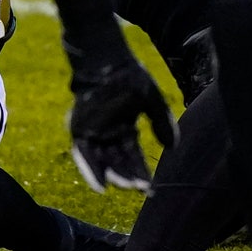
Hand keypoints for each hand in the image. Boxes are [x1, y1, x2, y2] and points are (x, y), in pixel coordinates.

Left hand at [68, 59, 177, 192]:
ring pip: (101, 161)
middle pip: (118, 163)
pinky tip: (100, 184)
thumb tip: (172, 147)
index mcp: (125, 131)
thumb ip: (161, 123)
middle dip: (127, 177)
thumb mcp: (152, 101)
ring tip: (122, 188)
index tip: (149, 188)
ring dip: (111, 176)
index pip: (134, 157)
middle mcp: (108, 135)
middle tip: (139, 189)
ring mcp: (93, 133)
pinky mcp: (79, 129)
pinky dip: (90, 169)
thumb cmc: (130, 78)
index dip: (141, 173)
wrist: (107, 61)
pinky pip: (83, 154)